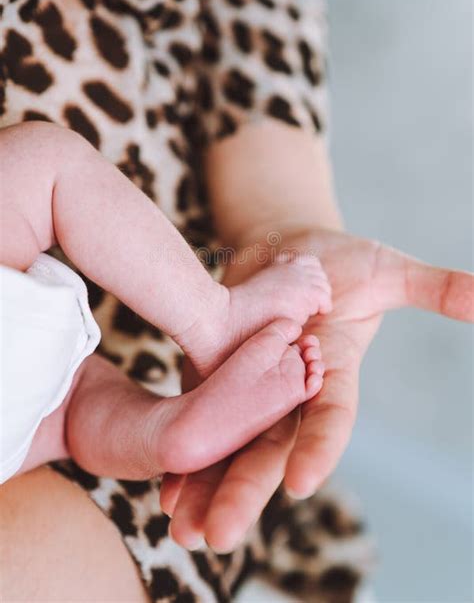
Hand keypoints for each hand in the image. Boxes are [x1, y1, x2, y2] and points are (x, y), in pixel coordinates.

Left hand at [161, 228, 472, 550]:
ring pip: (229, 444)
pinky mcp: (214, 375)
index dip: (319, 445)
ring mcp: (249, 387)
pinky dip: (179, 452)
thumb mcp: (388, 271)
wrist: (286, 250)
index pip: (330, 414)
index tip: (302, 482)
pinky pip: (197, 418)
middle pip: (269, 446)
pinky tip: (161, 490)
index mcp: (332, 370)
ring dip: (203, 486)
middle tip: (217, 537)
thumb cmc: (341, 262)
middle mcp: (290, 390)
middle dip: (245, 488)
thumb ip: (433, 288)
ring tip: (177, 529)